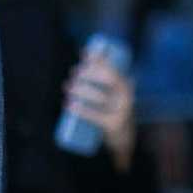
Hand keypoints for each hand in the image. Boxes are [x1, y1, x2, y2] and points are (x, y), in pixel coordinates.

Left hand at [61, 50, 135, 170]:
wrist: (124, 139)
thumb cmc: (112, 111)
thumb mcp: (111, 92)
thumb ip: (102, 75)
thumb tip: (86, 52)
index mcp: (126, 86)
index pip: (114, 68)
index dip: (99, 59)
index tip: (83, 54)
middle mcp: (126, 97)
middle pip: (108, 79)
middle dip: (89, 73)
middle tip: (73, 73)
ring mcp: (121, 111)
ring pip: (100, 97)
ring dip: (81, 90)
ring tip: (66, 87)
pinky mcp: (112, 126)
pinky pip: (95, 117)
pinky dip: (81, 110)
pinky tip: (69, 105)